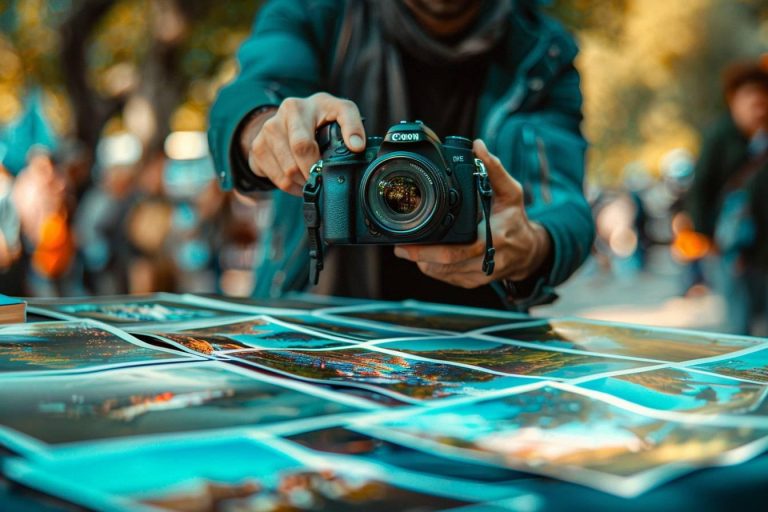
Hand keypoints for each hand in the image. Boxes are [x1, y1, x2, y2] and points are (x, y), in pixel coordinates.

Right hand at [240, 92, 365, 195]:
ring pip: (286, 174)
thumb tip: (357, 146)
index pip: (302, 144)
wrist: (288, 117)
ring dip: (303, 183)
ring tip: (313, 179)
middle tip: (323, 178)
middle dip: (312, 174)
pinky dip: (292, 187)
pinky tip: (301, 180)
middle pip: (293, 164)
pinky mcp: (257, 150)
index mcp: (295, 108)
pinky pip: (276, 180)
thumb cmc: (320, 116)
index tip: (328, 171)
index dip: (315, 163)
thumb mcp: (339, 110)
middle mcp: (275, 121)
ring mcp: (264, 136)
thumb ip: (352, 123)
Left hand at [394, 139, 550, 288]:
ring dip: (423, 262)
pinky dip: (433, 268)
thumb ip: (494, 169)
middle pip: (444, 264)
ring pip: (442, 273)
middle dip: (418, 256)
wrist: (530, 253)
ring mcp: (478, 275)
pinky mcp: (472, 283)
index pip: (457, 249)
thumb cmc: (516, 220)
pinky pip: (446, 278)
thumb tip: (478, 146)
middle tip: (400, 247)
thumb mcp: (511, 192)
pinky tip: (426, 257)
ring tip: (409, 249)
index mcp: (493, 238)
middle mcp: (485, 260)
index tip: (409, 239)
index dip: (429, 248)